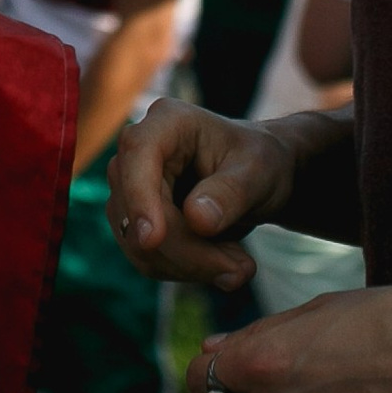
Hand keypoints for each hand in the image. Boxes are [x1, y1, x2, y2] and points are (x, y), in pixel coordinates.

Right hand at [108, 98, 304, 290]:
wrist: (258, 177)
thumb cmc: (260, 163)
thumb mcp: (258, 173)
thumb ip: (230, 194)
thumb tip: (197, 221)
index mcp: (168, 121)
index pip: (138, 153)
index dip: (140, 196)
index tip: (153, 239)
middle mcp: (140, 150)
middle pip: (138, 209)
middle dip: (188, 251)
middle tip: (243, 269)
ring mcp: (132, 185)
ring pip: (139, 242)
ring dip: (190, 266)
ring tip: (240, 265)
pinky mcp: (135, 218)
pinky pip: (147, 258)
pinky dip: (185, 271)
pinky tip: (221, 262)